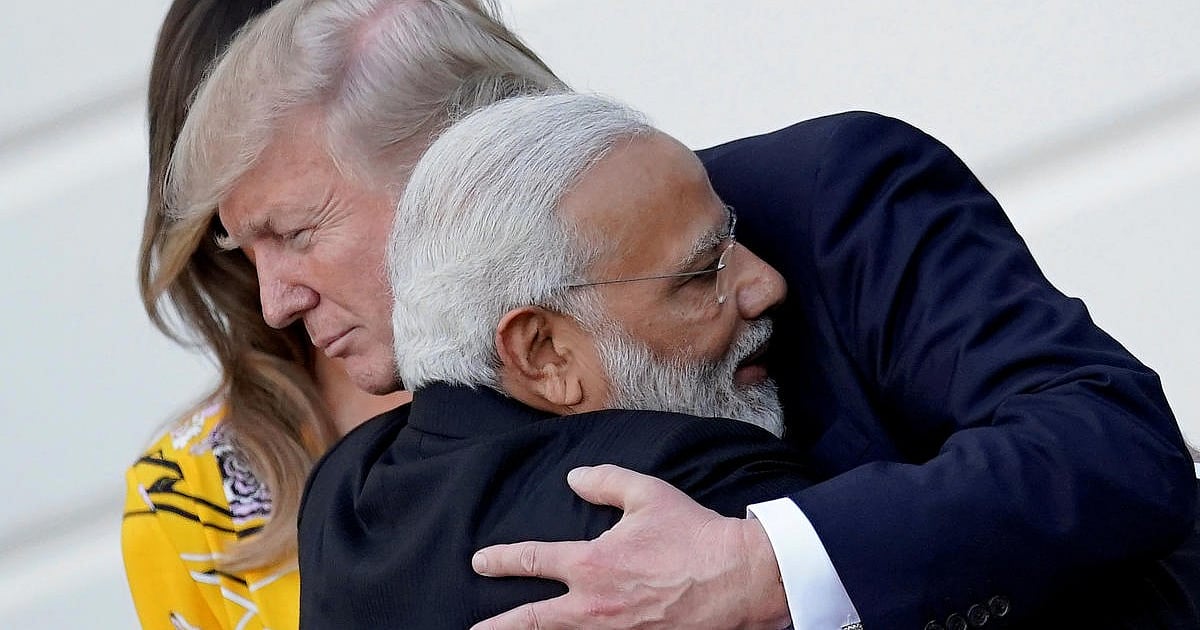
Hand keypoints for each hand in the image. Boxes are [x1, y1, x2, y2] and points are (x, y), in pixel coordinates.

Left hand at [469, 464, 790, 629]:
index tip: (480, 562)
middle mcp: (594, 606)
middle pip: (531, 622)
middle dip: (498, 627)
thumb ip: (605, 482)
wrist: (738, 579)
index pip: (533, 560)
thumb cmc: (694, 535)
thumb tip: (575, 478)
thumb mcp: (648, 494)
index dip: (502, 560)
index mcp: (592, 564)